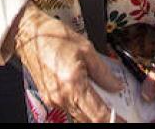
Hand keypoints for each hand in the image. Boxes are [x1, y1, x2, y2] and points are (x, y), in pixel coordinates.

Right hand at [11, 5, 120, 121]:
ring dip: (93, 113)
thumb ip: (103, 72)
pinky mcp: (49, 98)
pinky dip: (82, 106)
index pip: (98, 114)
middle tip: (119, 112)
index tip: (125, 120)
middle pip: (89, 119)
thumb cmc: (54, 37)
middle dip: (105, 117)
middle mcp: (61, 97)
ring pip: (79, 116)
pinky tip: (89, 95)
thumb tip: (116, 86)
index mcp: (73, 85)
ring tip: (105, 102)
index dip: (114, 120)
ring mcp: (53, 100)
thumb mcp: (86, 49)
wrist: (29, 35)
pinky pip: (69, 108)